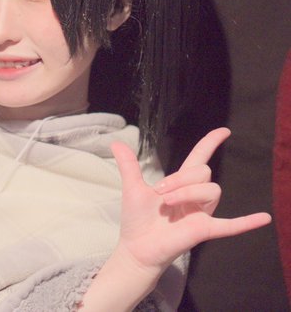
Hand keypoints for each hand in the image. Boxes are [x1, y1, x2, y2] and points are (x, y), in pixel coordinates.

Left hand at [112, 128, 270, 272]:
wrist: (136, 246)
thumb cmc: (137, 219)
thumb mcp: (132, 187)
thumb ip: (129, 165)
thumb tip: (115, 142)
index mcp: (180, 183)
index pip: (200, 158)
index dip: (210, 143)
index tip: (223, 131)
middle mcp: (195, 196)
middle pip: (203, 173)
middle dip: (180, 179)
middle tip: (160, 194)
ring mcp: (202, 213)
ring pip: (210, 189)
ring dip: (187, 193)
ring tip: (168, 205)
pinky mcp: (204, 229)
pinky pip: (231, 225)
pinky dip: (247, 222)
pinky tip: (264, 218)